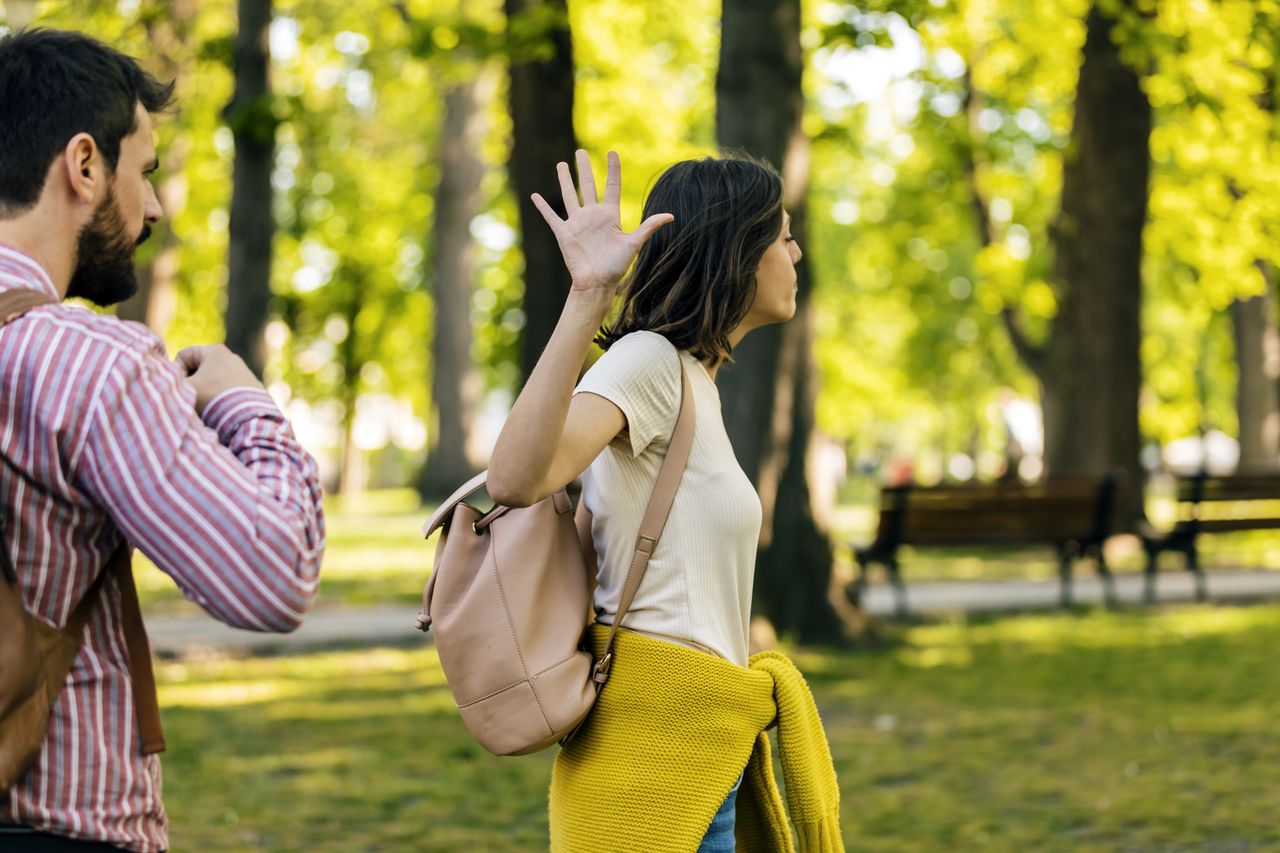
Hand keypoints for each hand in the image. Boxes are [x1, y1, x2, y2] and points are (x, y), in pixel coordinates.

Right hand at [175, 344, 263, 413]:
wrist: (248, 416)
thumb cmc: (213, 397)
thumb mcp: (187, 387)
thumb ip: (173, 381)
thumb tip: (169, 382)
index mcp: (215, 350)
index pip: (183, 355)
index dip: (176, 371)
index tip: (182, 387)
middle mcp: (231, 357)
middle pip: (198, 368)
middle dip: (191, 383)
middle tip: (190, 398)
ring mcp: (243, 372)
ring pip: (211, 380)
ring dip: (204, 392)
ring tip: (205, 407)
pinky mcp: (250, 388)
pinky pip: (226, 390)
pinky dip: (219, 398)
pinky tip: (219, 411)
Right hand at [531, 150, 673, 296]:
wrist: (597, 283)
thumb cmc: (616, 266)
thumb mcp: (634, 243)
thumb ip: (649, 227)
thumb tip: (671, 216)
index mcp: (610, 215)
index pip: (611, 186)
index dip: (612, 169)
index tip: (612, 152)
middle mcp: (593, 215)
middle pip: (587, 185)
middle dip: (584, 168)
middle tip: (581, 152)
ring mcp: (577, 223)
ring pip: (569, 196)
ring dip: (564, 180)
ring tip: (561, 164)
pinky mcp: (564, 233)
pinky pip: (551, 217)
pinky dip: (542, 207)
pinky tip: (535, 195)